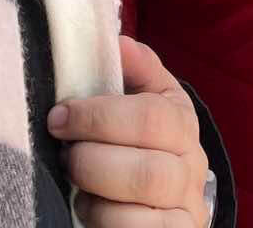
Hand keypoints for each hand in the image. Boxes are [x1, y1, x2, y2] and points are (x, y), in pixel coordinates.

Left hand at [49, 35, 210, 225]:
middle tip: (66, 155)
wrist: (166, 191)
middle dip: (91, 162)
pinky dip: (104, 223)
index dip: (98, 117)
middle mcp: (192, 168)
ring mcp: (187, 211)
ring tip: (76, 182)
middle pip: (144, 172)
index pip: (149, 118)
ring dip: (95, 196)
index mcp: (182, 121)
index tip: (59, 116)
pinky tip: (90, 208)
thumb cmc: (141, 134)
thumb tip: (118, 44)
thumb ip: (135, 67)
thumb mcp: (144, 95)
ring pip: (138, 211)